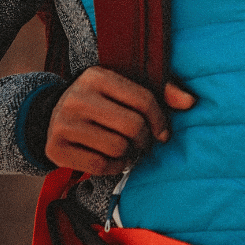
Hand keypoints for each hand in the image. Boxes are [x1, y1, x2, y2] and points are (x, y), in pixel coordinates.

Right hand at [45, 66, 196, 174]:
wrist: (53, 116)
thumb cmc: (103, 103)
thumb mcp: (125, 89)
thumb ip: (162, 91)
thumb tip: (191, 101)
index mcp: (97, 76)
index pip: (142, 99)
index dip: (160, 119)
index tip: (162, 132)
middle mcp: (77, 97)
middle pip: (132, 126)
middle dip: (144, 140)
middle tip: (143, 143)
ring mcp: (63, 123)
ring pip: (117, 147)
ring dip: (130, 154)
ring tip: (128, 149)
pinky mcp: (55, 148)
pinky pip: (99, 166)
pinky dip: (115, 167)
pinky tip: (114, 160)